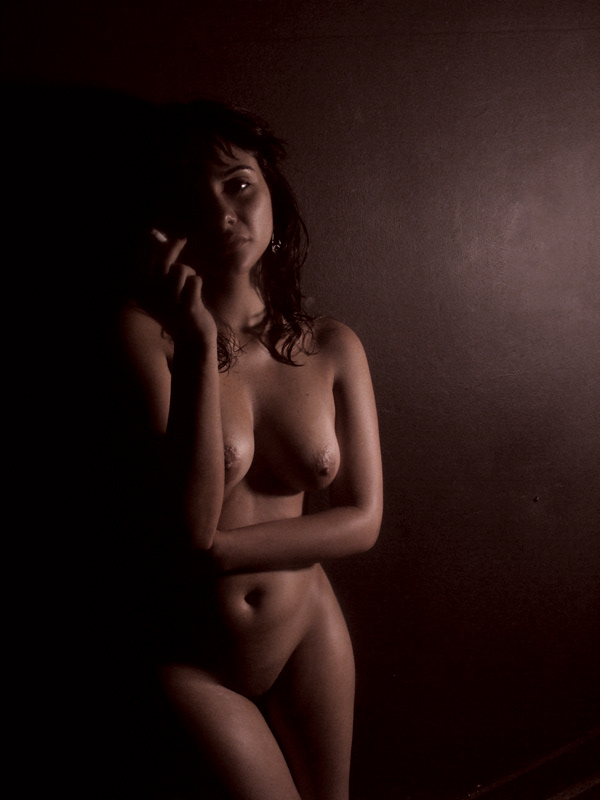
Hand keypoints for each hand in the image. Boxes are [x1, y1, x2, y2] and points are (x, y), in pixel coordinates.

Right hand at [146, 229, 216, 344]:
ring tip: (190, 283)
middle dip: (172, 247)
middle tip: (181, 240)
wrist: (192, 339)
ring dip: (188, 272)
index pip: (144, 261)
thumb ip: (156, 264)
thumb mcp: (161, 289)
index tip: (161, 236)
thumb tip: (154, 234)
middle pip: (162, 262)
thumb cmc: (177, 308)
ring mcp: (170, 304)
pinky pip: (195, 281)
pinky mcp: (187, 309)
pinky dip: (198, 282)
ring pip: (180, 270)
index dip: (154, 245)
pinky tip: (196, 293)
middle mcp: (153, 298)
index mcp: (142, 293)